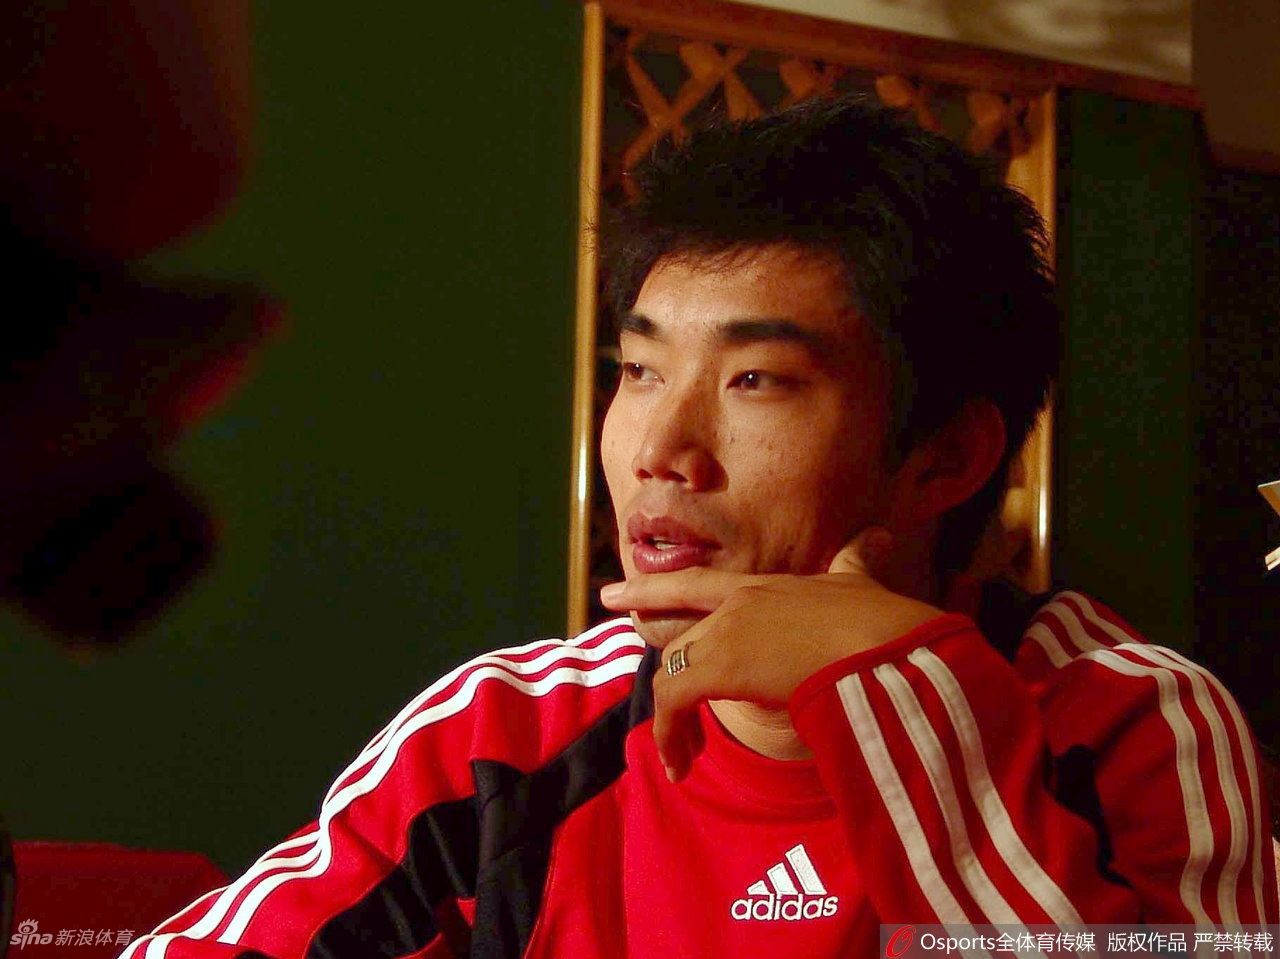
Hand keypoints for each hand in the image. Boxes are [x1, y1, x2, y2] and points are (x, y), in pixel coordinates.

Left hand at [599, 527, 942, 781]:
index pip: (698, 584)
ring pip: (674, 669)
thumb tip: (880, 535)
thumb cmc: (882, 619)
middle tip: (637, 661)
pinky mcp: (722, 667)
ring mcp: (727, 633)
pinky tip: (682, 762)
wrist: (887, 643)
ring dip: (672, 717)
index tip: (615, 593)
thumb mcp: (863, 584)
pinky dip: (670, 734)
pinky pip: (674, 700)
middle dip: (654, 647)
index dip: (656, 588)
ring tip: (682, 756)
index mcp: (766, 586)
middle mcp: (739, 603)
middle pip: (679, 632)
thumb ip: (859, 563)